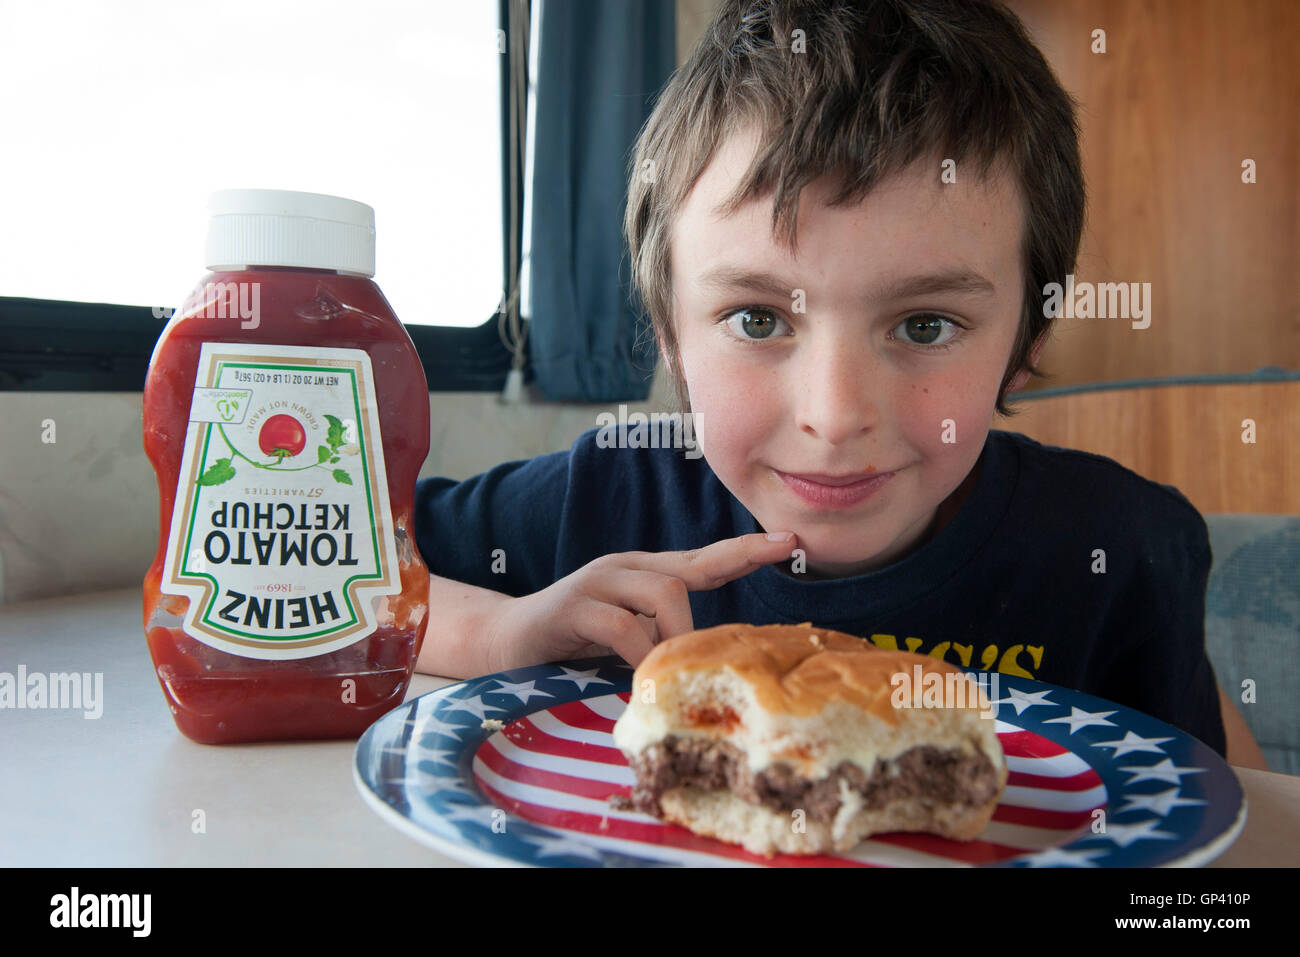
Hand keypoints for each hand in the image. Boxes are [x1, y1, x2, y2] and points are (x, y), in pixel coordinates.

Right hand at [484, 532, 798, 670]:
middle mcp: (622, 568)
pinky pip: (619, 626)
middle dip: (697, 624)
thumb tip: (711, 664)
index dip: (746, 551)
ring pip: (660, 593)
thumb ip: (663, 639)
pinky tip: (632, 675)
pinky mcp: (570, 607)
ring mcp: (595, 583)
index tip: (791, 543)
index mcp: (643, 573)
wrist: (503, 644)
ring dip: (671, 638)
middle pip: (685, 577)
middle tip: (692, 668)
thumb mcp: (628, 639)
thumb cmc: (573, 648)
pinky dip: (635, 653)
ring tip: (658, 674)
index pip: (704, 558)